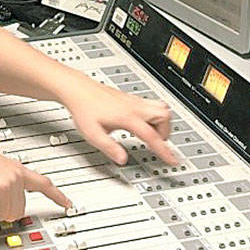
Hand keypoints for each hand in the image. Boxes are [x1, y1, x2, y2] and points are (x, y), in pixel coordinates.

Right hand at [0, 138, 72, 220]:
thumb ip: (3, 187)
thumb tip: (2, 205)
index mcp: (16, 169)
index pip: (43, 183)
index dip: (57, 195)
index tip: (68, 204)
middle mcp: (18, 174)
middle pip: (21, 209)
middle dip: (3, 208)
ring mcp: (13, 181)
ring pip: (11, 213)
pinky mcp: (4, 188)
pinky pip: (1, 213)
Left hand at [58, 73, 177, 166]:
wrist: (76, 89)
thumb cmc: (83, 108)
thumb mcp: (92, 134)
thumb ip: (109, 148)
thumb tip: (122, 160)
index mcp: (127, 117)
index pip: (152, 136)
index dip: (164, 151)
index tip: (173, 160)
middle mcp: (134, 106)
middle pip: (164, 115)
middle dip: (166, 132)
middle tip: (158, 143)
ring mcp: (133, 100)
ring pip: (160, 107)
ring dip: (161, 122)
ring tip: (150, 133)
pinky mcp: (130, 98)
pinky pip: (151, 104)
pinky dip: (153, 115)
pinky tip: (140, 123)